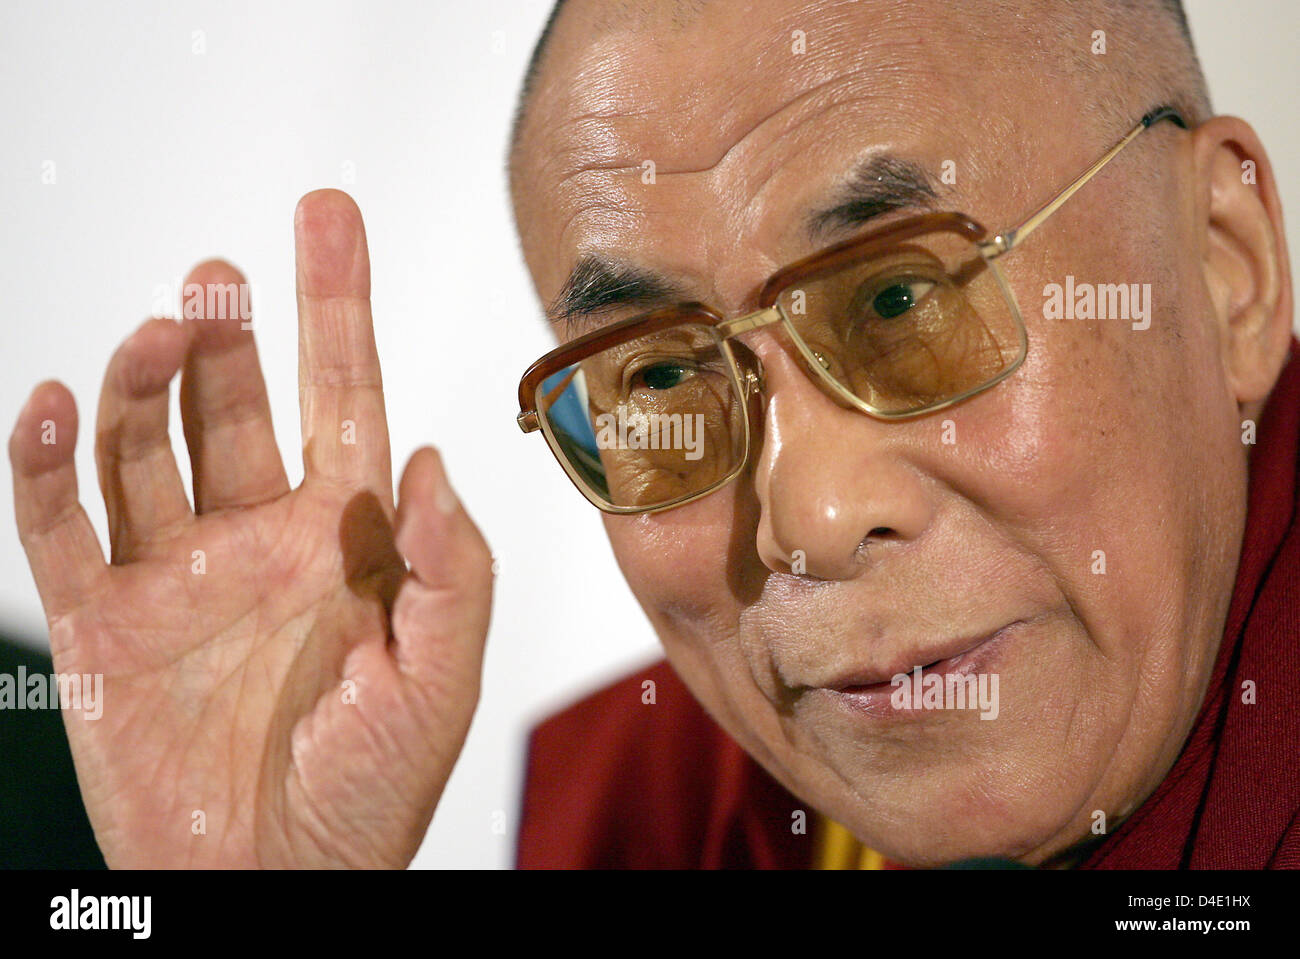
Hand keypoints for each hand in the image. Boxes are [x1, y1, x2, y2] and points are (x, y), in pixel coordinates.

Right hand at [9, 190, 492, 867]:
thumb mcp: (442, 676)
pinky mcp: (100, 622)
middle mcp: (259, 539)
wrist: (276, 884)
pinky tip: (57, 405)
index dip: (339, 307)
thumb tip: (425, 453)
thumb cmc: (370, 794)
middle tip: (222, 275)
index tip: (330, 217)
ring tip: (165, 334)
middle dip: (231, 332)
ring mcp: (176, 574)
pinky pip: (58, 522)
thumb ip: (449, 563)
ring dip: (148, 380)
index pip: (345, 396)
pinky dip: (45, 458)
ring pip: (146, 443)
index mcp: (345, 540)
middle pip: (236, 403)